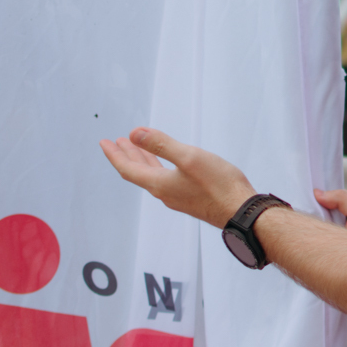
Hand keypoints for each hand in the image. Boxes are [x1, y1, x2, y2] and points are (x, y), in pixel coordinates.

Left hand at [100, 127, 255, 227]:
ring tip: (137, 149)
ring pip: (153, 176)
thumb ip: (161, 144)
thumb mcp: (189, 158)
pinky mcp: (191, 199)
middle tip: (117, 143)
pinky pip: (166, 180)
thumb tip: (134, 134)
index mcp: (160, 184)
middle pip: (139, 173)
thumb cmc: (219, 186)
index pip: (128, 169)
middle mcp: (165, 193)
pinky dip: (159, 167)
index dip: (115, 155)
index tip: (105, 143)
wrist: (241, 212)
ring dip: (143, 161)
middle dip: (127, 156)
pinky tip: (167, 165)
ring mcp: (178, 197)